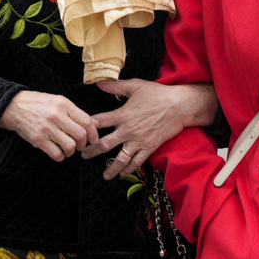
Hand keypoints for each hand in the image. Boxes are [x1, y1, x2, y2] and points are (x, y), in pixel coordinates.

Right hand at [0, 91, 99, 162]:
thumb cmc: (37, 104)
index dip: (93, 133)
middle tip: (80, 145)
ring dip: (71, 151)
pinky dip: (60, 156)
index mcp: (63, 104)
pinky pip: (56, 154)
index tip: (93, 138)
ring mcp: (47, 128)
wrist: (14, 107)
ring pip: (70, 146)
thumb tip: (94, 123)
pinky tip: (58, 152)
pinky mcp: (38, 139)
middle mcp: (56, 115)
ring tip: (68, 149)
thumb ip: (75, 112)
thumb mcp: (58, 101)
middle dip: (83, 143)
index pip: (86, 121)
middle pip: (80, 134)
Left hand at [82, 80, 216, 178]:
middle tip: (83, 155)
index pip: (100, 122)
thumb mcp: (136, 86)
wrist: (179, 106)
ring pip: (121, 158)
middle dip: (92, 151)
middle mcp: (128, 130)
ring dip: (111, 168)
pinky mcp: (149, 147)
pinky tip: (123, 173)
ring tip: (104, 175)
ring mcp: (139, 141)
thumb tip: (98, 82)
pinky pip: (137, 161)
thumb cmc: (158, 94)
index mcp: (123, 114)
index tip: (79, 131)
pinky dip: (129, 169)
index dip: (88, 127)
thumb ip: (115, 86)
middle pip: (105, 144)